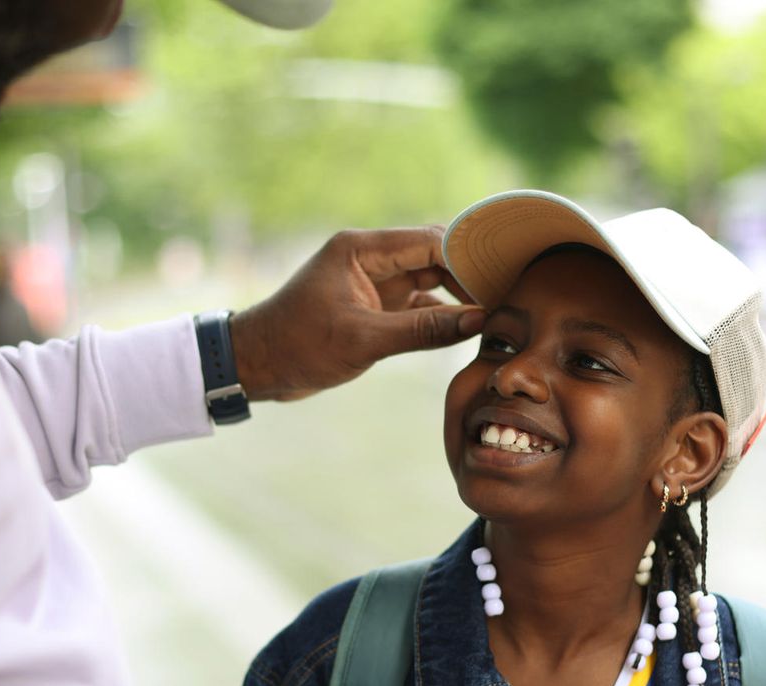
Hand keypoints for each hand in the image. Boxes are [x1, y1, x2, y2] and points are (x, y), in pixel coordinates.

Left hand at [229, 227, 485, 401]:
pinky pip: (417, 305)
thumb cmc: (297, 346)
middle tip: (508, 291)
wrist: (256, 365)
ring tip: (496, 309)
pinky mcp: (373, 308)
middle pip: (434, 254)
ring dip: (458, 295)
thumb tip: (476, 321)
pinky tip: (468, 328)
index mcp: (361, 249)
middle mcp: (370, 259)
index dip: (468, 256)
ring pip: (429, 280)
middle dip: (469, 272)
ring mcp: (373, 283)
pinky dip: (441, 315)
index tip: (502, 274)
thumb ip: (421, 331)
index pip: (429, 240)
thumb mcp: (362, 341)